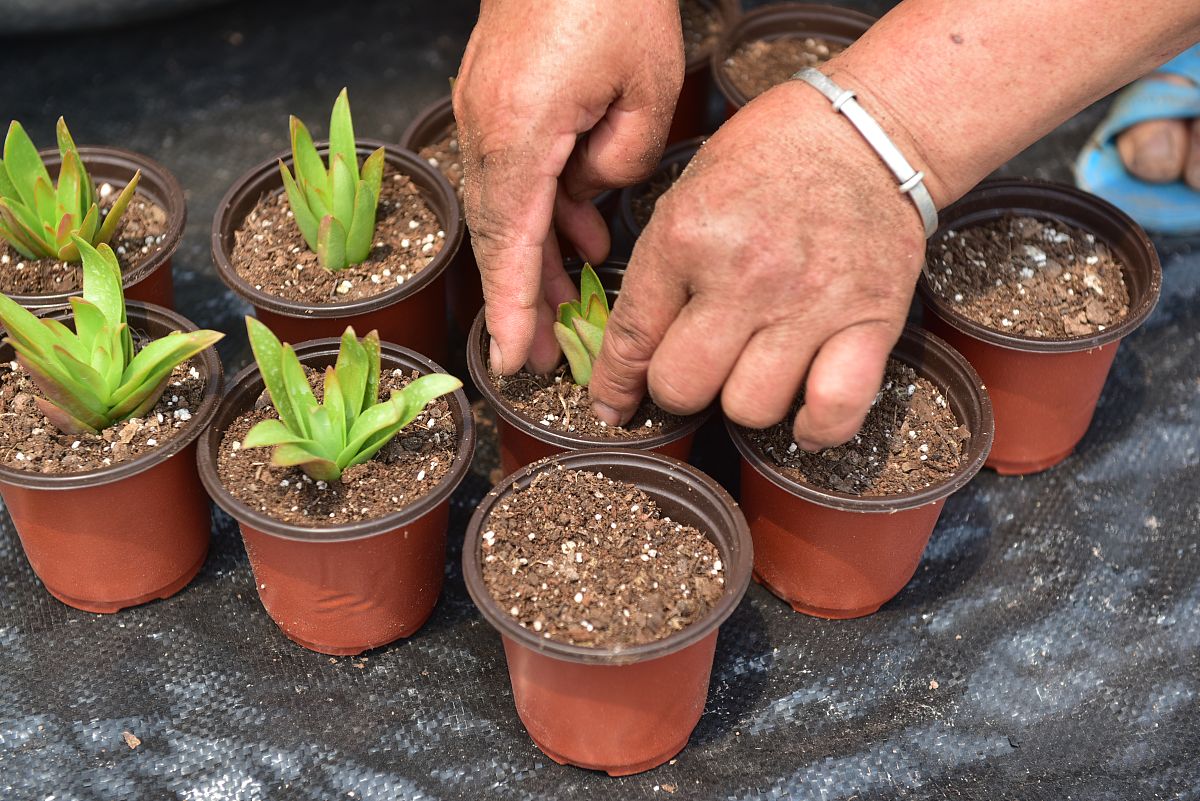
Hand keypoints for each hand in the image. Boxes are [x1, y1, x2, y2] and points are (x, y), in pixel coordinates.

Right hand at [453, 0, 683, 374]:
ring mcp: (481, 110)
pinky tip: (576, 233)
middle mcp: (486, 126)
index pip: (510, 241)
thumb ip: (623, 162)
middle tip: (541, 352)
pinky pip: (514, 172)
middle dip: (520, 296)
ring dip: (534, 254)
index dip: (511, 307)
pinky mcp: (494, 98)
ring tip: (565, 301)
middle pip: (499, 233)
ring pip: (506, 205)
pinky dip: (542, 208)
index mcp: (520, 130)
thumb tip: (593, 196)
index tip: (512, 357)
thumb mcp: (648, 88)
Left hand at [588, 76, 927, 450]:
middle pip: (683, 387)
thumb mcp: (689, 192)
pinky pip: (834, 409)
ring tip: (752, 371)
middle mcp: (745, 275)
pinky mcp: (871, 321)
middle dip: (677, 387)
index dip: (614, 384)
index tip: (610, 405)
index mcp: (687, 236)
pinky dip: (815, 427)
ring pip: (749, 408)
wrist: (870, 131)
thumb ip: (659, 269)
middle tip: (694, 368)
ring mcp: (810, 303)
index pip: (632, 339)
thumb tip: (631, 350)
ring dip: (742, 401)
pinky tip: (802, 417)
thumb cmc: (771, 157)